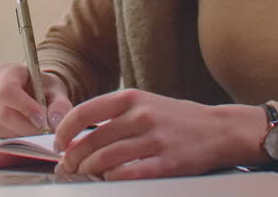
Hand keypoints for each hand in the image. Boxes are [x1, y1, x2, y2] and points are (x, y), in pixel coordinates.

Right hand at [0, 62, 73, 136]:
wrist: (32, 92)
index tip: (42, 121)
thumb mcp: (56, 91)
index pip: (7, 91)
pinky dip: (13, 139)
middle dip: (26, 127)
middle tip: (44, 133)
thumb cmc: (42, 89)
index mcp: (6, 71)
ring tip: (36, 132)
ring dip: (21, 135)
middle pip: (2, 112)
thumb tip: (55, 122)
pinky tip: (24, 133)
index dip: (24, 108)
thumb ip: (60, 105)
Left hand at [52, 89, 267, 179]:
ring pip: (105, 159)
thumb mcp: (146, 104)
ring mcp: (154, 139)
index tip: (59, 142)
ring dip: (88, 171)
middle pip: (91, 140)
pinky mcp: (166, 163)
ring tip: (84, 175)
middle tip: (67, 166)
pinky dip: (112, 179)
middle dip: (72, 157)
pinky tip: (108, 179)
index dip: (65, 130)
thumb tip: (80, 134)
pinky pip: (128, 174)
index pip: (84, 112)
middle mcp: (140, 116)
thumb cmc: (178, 119)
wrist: (219, 130)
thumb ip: (115, 115)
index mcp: (131, 98)